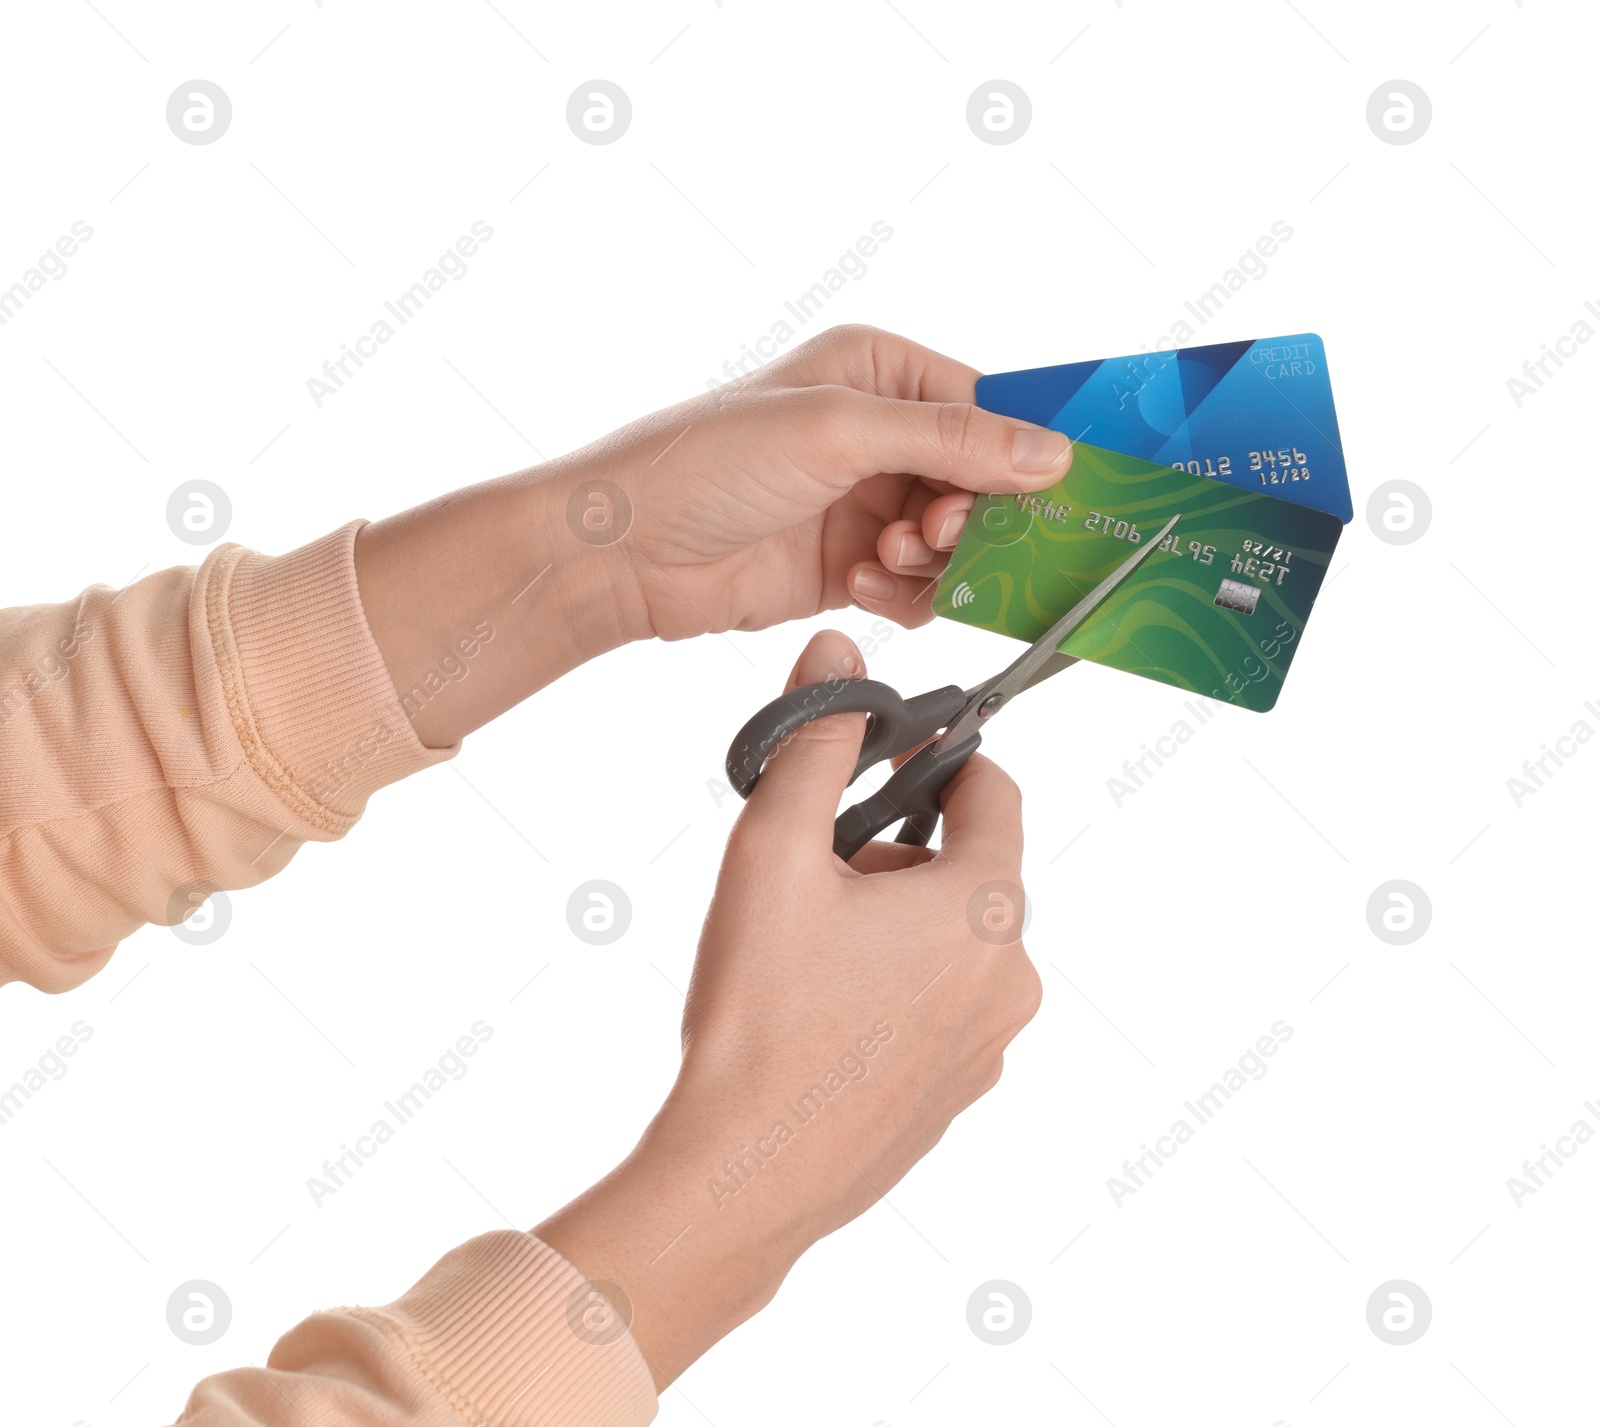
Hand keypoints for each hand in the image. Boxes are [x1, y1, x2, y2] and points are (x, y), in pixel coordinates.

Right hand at [534, 628, 1041, 1386]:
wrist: (743, 1174)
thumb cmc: (760, 1014)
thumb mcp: (775, 853)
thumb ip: (815, 743)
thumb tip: (840, 657)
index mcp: (986, 908)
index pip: (996, 792)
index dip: (943, 759)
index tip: (888, 756)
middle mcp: (1010, 978)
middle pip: (967, 871)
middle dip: (896, 852)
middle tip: (814, 871)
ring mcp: (990, 1046)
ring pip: (951, 942)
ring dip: (893, 923)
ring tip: (806, 950)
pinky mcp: (958, 1094)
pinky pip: (939, 1007)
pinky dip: (893, 988)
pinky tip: (821, 1015)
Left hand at [581, 323, 1073, 638]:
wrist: (624, 551)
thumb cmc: (707, 461)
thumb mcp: (836, 431)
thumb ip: (950, 440)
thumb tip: (1049, 452)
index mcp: (880, 369)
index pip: (991, 403)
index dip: (1028, 449)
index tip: (1062, 491)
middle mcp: (881, 431)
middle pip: (983, 480)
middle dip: (971, 514)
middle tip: (935, 531)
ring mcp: (866, 501)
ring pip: (956, 541)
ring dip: (933, 559)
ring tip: (881, 556)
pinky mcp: (851, 564)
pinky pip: (918, 586)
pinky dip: (903, 594)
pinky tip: (858, 582)